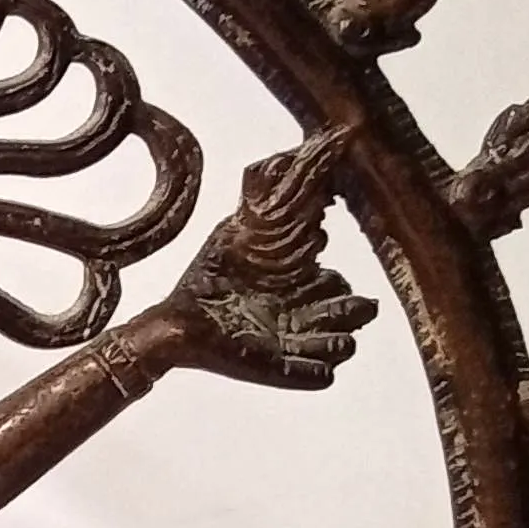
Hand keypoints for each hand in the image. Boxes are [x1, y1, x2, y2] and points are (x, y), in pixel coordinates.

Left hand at [157, 136, 375, 390]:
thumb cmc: (209, 276)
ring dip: (339, 338)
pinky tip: (314, 363)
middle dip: (350, 309)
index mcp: (299, 284)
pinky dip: (319, 370)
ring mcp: (294, 344)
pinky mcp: (279, 370)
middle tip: (337, 297)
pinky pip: (317, 376)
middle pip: (350, 314)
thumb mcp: (236, 232)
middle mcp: (304, 315)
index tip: (322, 256)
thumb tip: (293, 151)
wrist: (177, 322)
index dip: (337, 277)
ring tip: (331, 335)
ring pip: (340, 345)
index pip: (337, 282)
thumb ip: (265, 197)